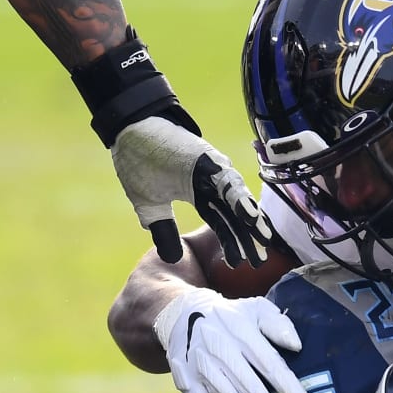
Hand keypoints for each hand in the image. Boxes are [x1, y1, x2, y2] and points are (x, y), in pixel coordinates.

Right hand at [111, 117, 282, 268]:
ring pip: (237, 199)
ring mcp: (213, 170)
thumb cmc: (139, 162)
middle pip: (234, 215)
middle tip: (261, 261)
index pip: (221, 224)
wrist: (129, 129)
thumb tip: (172, 258)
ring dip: (251, 219)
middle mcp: (212, 184)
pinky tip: (250, 214)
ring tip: (264, 239)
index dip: (232, 243)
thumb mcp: (150, 206)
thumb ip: (163, 231)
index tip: (243, 263)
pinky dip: (238, 197)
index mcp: (200, 195)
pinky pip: (226, 180)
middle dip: (248, 238)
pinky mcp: (208, 158)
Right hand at [153, 288, 308, 392]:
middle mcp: (216, 347)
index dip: (285, 385)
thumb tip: (296, 346)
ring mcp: (198, 366)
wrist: (183, 316)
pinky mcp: (185, 381)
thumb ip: (278, 325)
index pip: (266, 361)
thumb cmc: (232, 318)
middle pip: (246, 385)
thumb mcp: (257, 309)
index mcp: (238, 328)